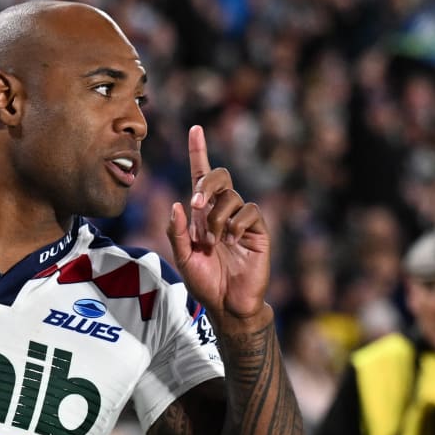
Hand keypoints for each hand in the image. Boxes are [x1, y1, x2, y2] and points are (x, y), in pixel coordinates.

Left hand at [166, 125, 270, 323]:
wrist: (227, 305)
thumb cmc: (205, 283)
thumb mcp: (183, 258)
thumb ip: (176, 232)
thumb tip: (177, 204)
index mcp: (202, 214)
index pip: (200, 176)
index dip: (199, 152)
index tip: (195, 129)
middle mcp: (222, 211)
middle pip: (220, 177)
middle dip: (207, 183)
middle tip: (197, 204)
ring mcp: (241, 220)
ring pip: (232, 196)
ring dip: (218, 217)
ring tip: (215, 241)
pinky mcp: (258, 231)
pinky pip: (250, 211)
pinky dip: (236, 223)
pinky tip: (232, 241)